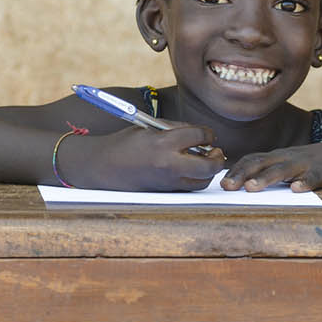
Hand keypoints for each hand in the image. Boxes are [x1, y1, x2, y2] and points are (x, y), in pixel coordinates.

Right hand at [66, 125, 225, 191]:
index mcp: (163, 143)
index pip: (200, 135)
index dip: (208, 133)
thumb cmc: (124, 144)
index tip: (207, 134)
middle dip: (217, 157)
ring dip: (209, 171)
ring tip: (205, 161)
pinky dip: (196, 179)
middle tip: (215, 151)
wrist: (103, 167)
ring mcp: (168, 181)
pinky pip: (190, 187)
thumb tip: (200, 134)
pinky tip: (191, 170)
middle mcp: (169, 164)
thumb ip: (175, 129)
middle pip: (209, 165)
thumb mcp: (149, 129)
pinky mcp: (165, 192)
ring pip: (203, 181)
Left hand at [221, 139, 321, 191]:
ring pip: (284, 170)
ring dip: (266, 178)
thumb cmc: (315, 162)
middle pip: (262, 163)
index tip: (219, 184)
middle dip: (242, 174)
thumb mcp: (291, 164)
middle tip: (226, 187)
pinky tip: (297, 190)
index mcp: (278, 156)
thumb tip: (243, 186)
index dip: (235, 171)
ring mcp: (307, 163)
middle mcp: (288, 157)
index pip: (251, 160)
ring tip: (252, 188)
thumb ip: (270, 172)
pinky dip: (305, 183)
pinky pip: (314, 177)